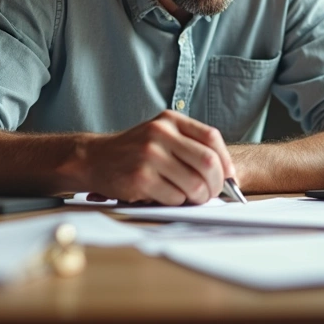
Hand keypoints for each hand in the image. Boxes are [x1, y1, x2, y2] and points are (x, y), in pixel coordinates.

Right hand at [83, 110, 236, 205]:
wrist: (94, 158)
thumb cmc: (134, 151)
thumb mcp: (161, 135)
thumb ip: (190, 146)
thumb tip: (227, 174)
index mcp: (170, 121)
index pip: (211, 138)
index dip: (225, 161)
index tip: (229, 177)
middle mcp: (160, 134)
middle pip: (207, 163)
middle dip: (216, 184)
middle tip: (212, 193)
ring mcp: (149, 155)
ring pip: (193, 184)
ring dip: (197, 197)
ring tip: (191, 198)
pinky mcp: (140, 178)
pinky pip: (174, 197)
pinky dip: (177, 203)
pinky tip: (167, 197)